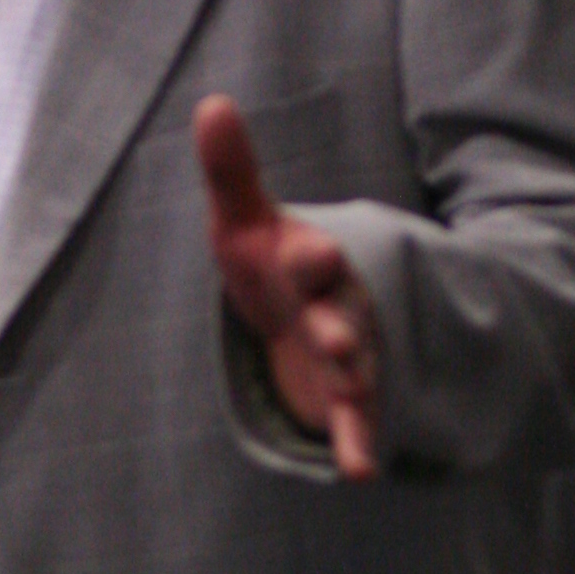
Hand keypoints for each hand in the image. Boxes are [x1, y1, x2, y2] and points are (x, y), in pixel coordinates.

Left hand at [194, 94, 381, 481]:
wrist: (308, 308)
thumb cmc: (269, 263)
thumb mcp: (244, 221)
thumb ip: (231, 171)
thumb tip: (211, 102)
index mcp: (309, 260)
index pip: (313, 255)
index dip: (313, 256)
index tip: (316, 254)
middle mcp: (337, 304)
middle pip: (341, 312)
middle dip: (339, 325)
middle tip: (334, 339)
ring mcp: (348, 351)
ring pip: (356, 365)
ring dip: (353, 378)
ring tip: (354, 396)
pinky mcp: (349, 395)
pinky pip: (358, 418)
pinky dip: (360, 442)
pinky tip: (363, 470)